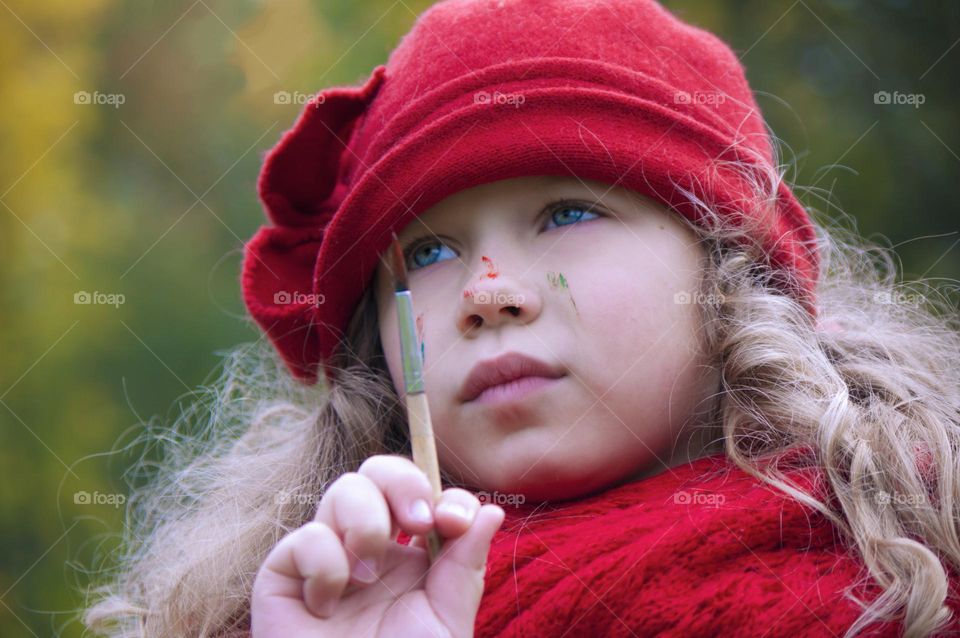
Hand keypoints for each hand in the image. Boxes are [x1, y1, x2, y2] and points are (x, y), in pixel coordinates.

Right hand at [251, 454, 504, 637]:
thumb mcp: (447, 620)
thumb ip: (466, 565)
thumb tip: (493, 510)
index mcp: (412, 557)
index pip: (423, 495)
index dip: (440, 492)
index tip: (453, 520)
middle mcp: (369, 549)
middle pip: (379, 472)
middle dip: (402, 482)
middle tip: (417, 523)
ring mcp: (326, 558)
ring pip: (344, 490)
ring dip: (366, 524)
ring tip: (369, 578)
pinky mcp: (283, 576)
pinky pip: (305, 537)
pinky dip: (324, 566)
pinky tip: (327, 608)